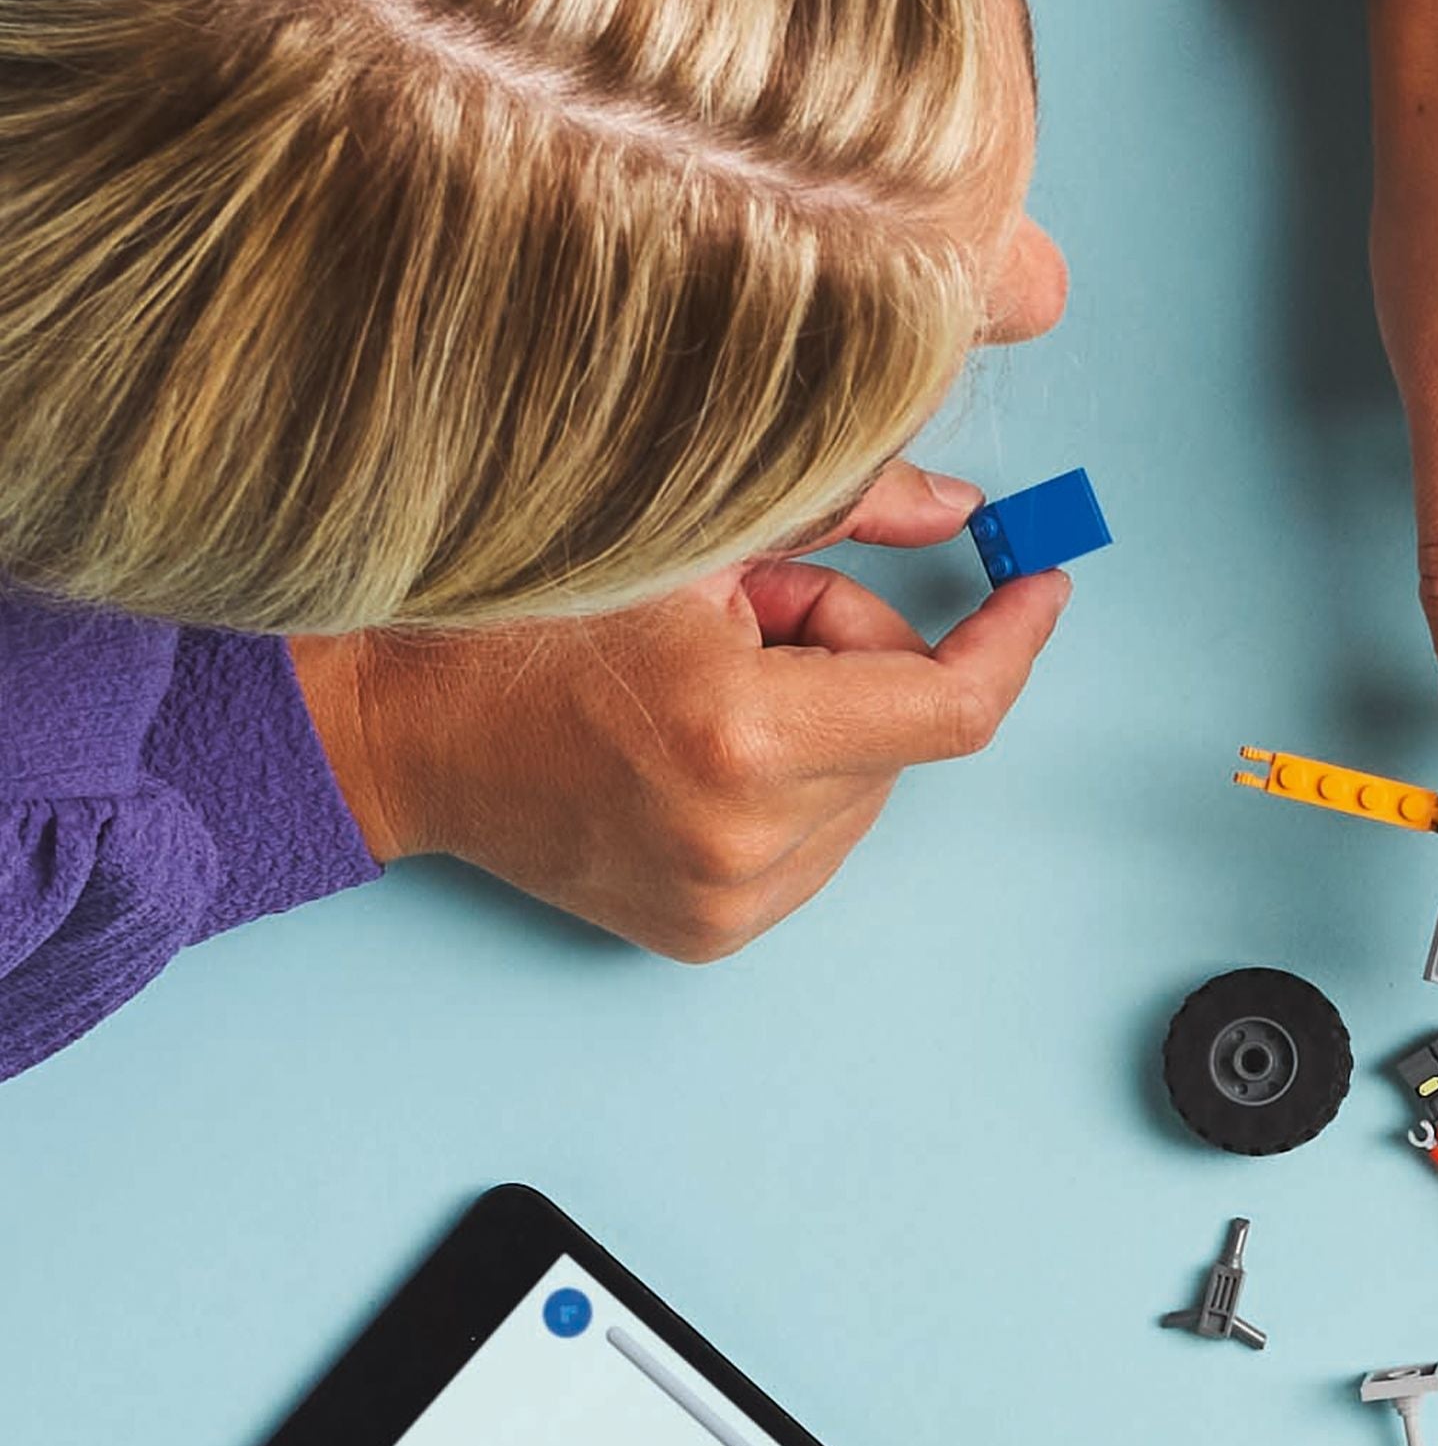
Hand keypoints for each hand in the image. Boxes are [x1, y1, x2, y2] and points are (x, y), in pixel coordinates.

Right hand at [287, 463, 1067, 960]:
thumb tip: (962, 511)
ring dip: (821, 722)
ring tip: (697, 685)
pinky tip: (691, 749)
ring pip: (864, 787)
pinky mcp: (708, 935)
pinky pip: (813, 839)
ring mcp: (728, 903)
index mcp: (744, 739)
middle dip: (853, 654)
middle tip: (740, 617)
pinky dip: (786, 784)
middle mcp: (746, 842)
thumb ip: (839, 511)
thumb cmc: (513, 621)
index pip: (951, 706)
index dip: (1011, 639)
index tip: (1041, 588)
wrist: (389, 731)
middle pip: (900, 731)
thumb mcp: (677, 535)